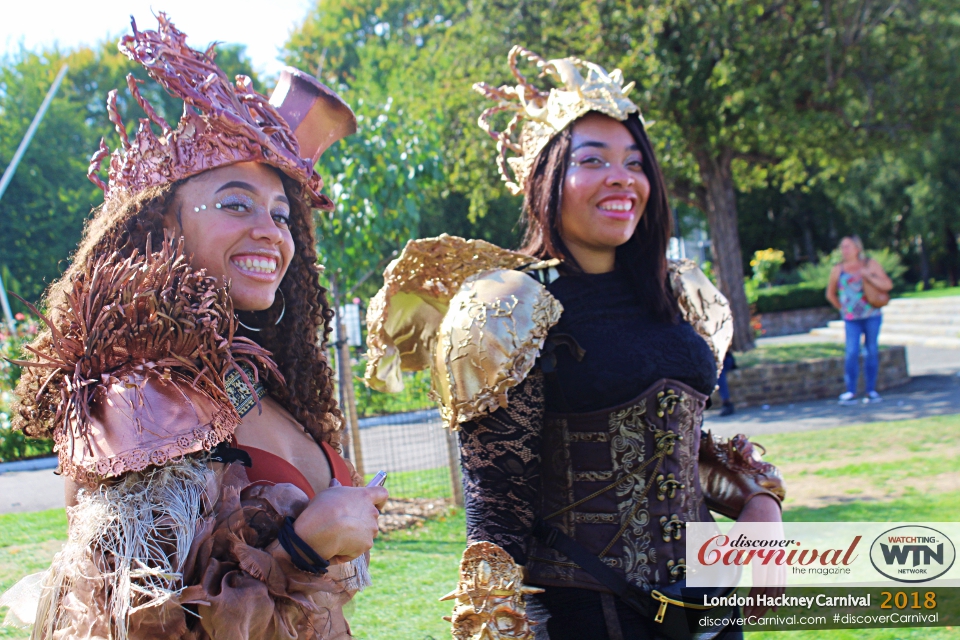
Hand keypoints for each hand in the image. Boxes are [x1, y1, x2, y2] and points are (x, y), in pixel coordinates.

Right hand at [291, 484, 388, 562]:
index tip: (377, 503)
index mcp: (365, 496)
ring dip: (358, 534)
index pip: (382, 493)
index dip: (380, 500)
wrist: (320, 531)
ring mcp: (371, 529)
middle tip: (345, 524)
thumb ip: (337, 488)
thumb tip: (335, 482)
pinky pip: (360, 546)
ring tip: (339, 535)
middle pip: (372, 516)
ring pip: (368, 532)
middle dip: (362, 520)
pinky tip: (337, 546)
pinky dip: (351, 548)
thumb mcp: (328, 493)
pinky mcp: (367, 544)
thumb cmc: (322, 509)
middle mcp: (372, 512)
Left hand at [732, 494, 785, 617]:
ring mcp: (781, 557)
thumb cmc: (748, 521)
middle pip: (771, 588)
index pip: (761, 584)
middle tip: (753, 618)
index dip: (755, 600)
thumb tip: (708, 559)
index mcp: (764, 554)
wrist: (765, 506)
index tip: (747, 612)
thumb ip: (724, 548)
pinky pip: (783, 576)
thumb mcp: (735, 534)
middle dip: (762, 604)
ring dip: (773, 599)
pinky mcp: (782, 555)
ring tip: (767, 612)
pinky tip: (777, 598)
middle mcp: (775, 558)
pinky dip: (781, 589)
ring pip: (779, 583)